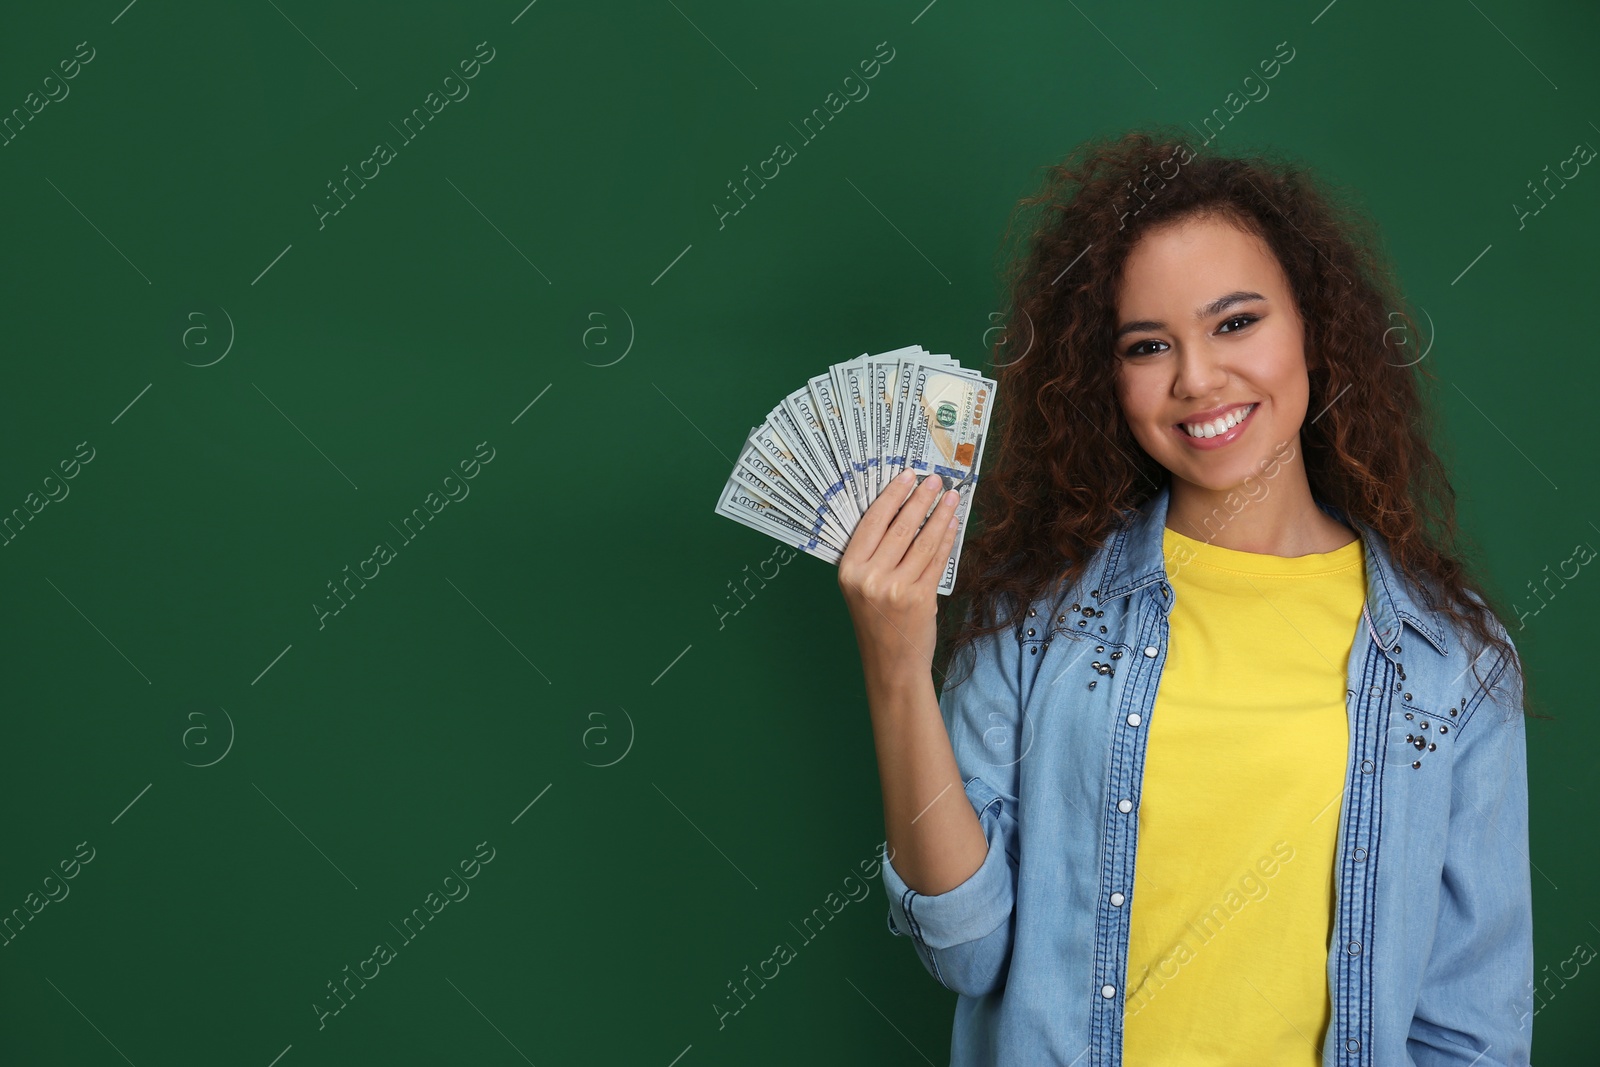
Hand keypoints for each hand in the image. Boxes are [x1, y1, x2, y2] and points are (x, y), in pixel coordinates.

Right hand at [837, 469, 961, 675]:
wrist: (890, 663)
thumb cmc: (876, 622)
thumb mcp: (861, 586)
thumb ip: (874, 555)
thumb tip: (903, 512)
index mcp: (849, 570)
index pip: (872, 522)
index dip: (892, 495)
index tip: (908, 475)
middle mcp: (869, 578)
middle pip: (900, 527)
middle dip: (921, 499)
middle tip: (935, 479)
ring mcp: (895, 588)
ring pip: (923, 541)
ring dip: (940, 515)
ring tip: (951, 497)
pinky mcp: (920, 598)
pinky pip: (937, 560)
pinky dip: (947, 539)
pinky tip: (953, 524)